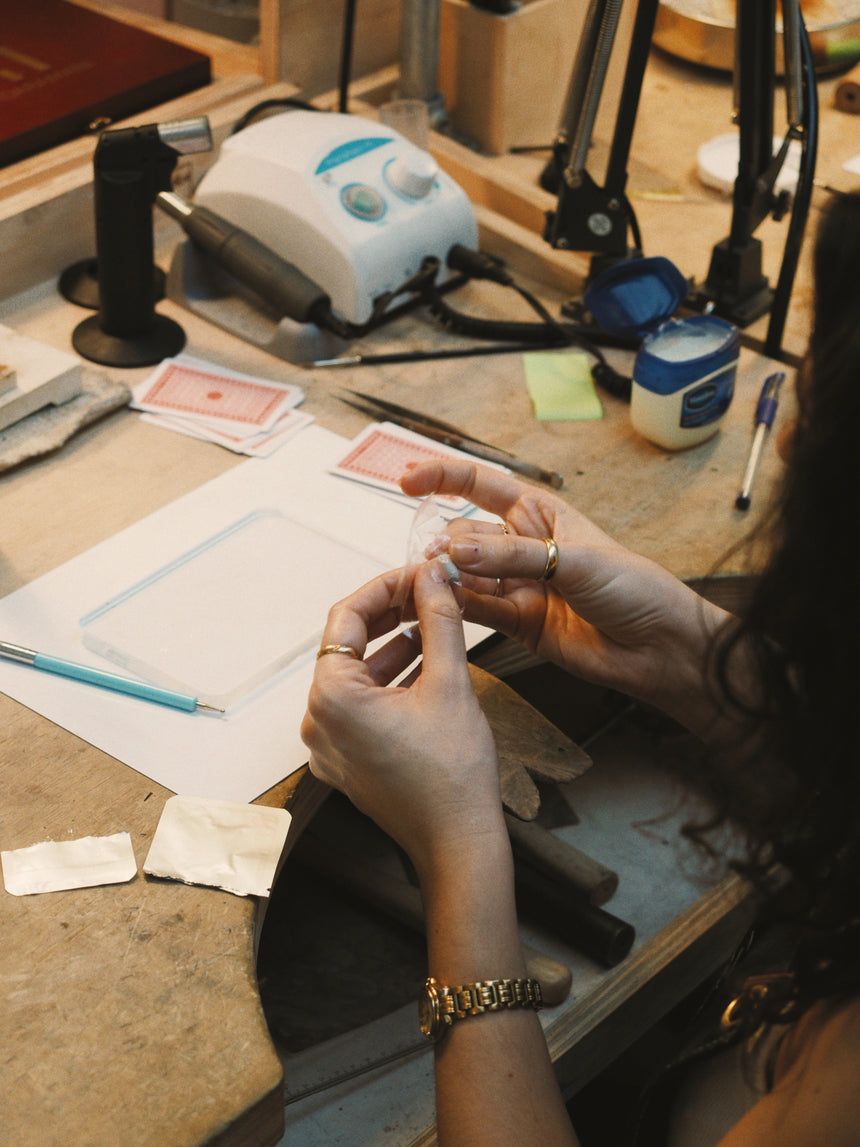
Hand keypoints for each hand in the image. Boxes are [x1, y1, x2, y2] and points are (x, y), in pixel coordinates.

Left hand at [301, 558, 503, 880]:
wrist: (458, 842)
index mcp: (332, 698)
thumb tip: (433, 576)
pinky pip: (359, 706)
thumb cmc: (453, 776)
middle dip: (388, 615)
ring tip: (430, 624)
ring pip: (355, 675)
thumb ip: (438, 619)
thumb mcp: (450, 682)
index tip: (417, 574)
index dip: (385, 587)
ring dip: (390, 646)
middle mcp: (318, 721)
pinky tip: (421, 664)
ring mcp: (329, 744)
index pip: (347, 617)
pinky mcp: (345, 760)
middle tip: (427, 592)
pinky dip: (387, 681)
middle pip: (347, 645)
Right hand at [402, 460, 732, 733]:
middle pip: (467, 535)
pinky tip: (441, 603)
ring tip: (429, 582)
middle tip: (430, 559)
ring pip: (467, 575)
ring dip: (447, 577)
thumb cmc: (635, 589)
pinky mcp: (517, 624)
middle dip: (444, 543)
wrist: (659, 646)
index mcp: (542, 514)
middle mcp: (525, 548)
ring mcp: (519, 586)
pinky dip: (456, 606)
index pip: (483, 486)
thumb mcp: (575, 559)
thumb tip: (456, 547)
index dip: (444, 478)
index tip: (408, 478)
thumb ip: (513, 555)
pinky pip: (477, 610)